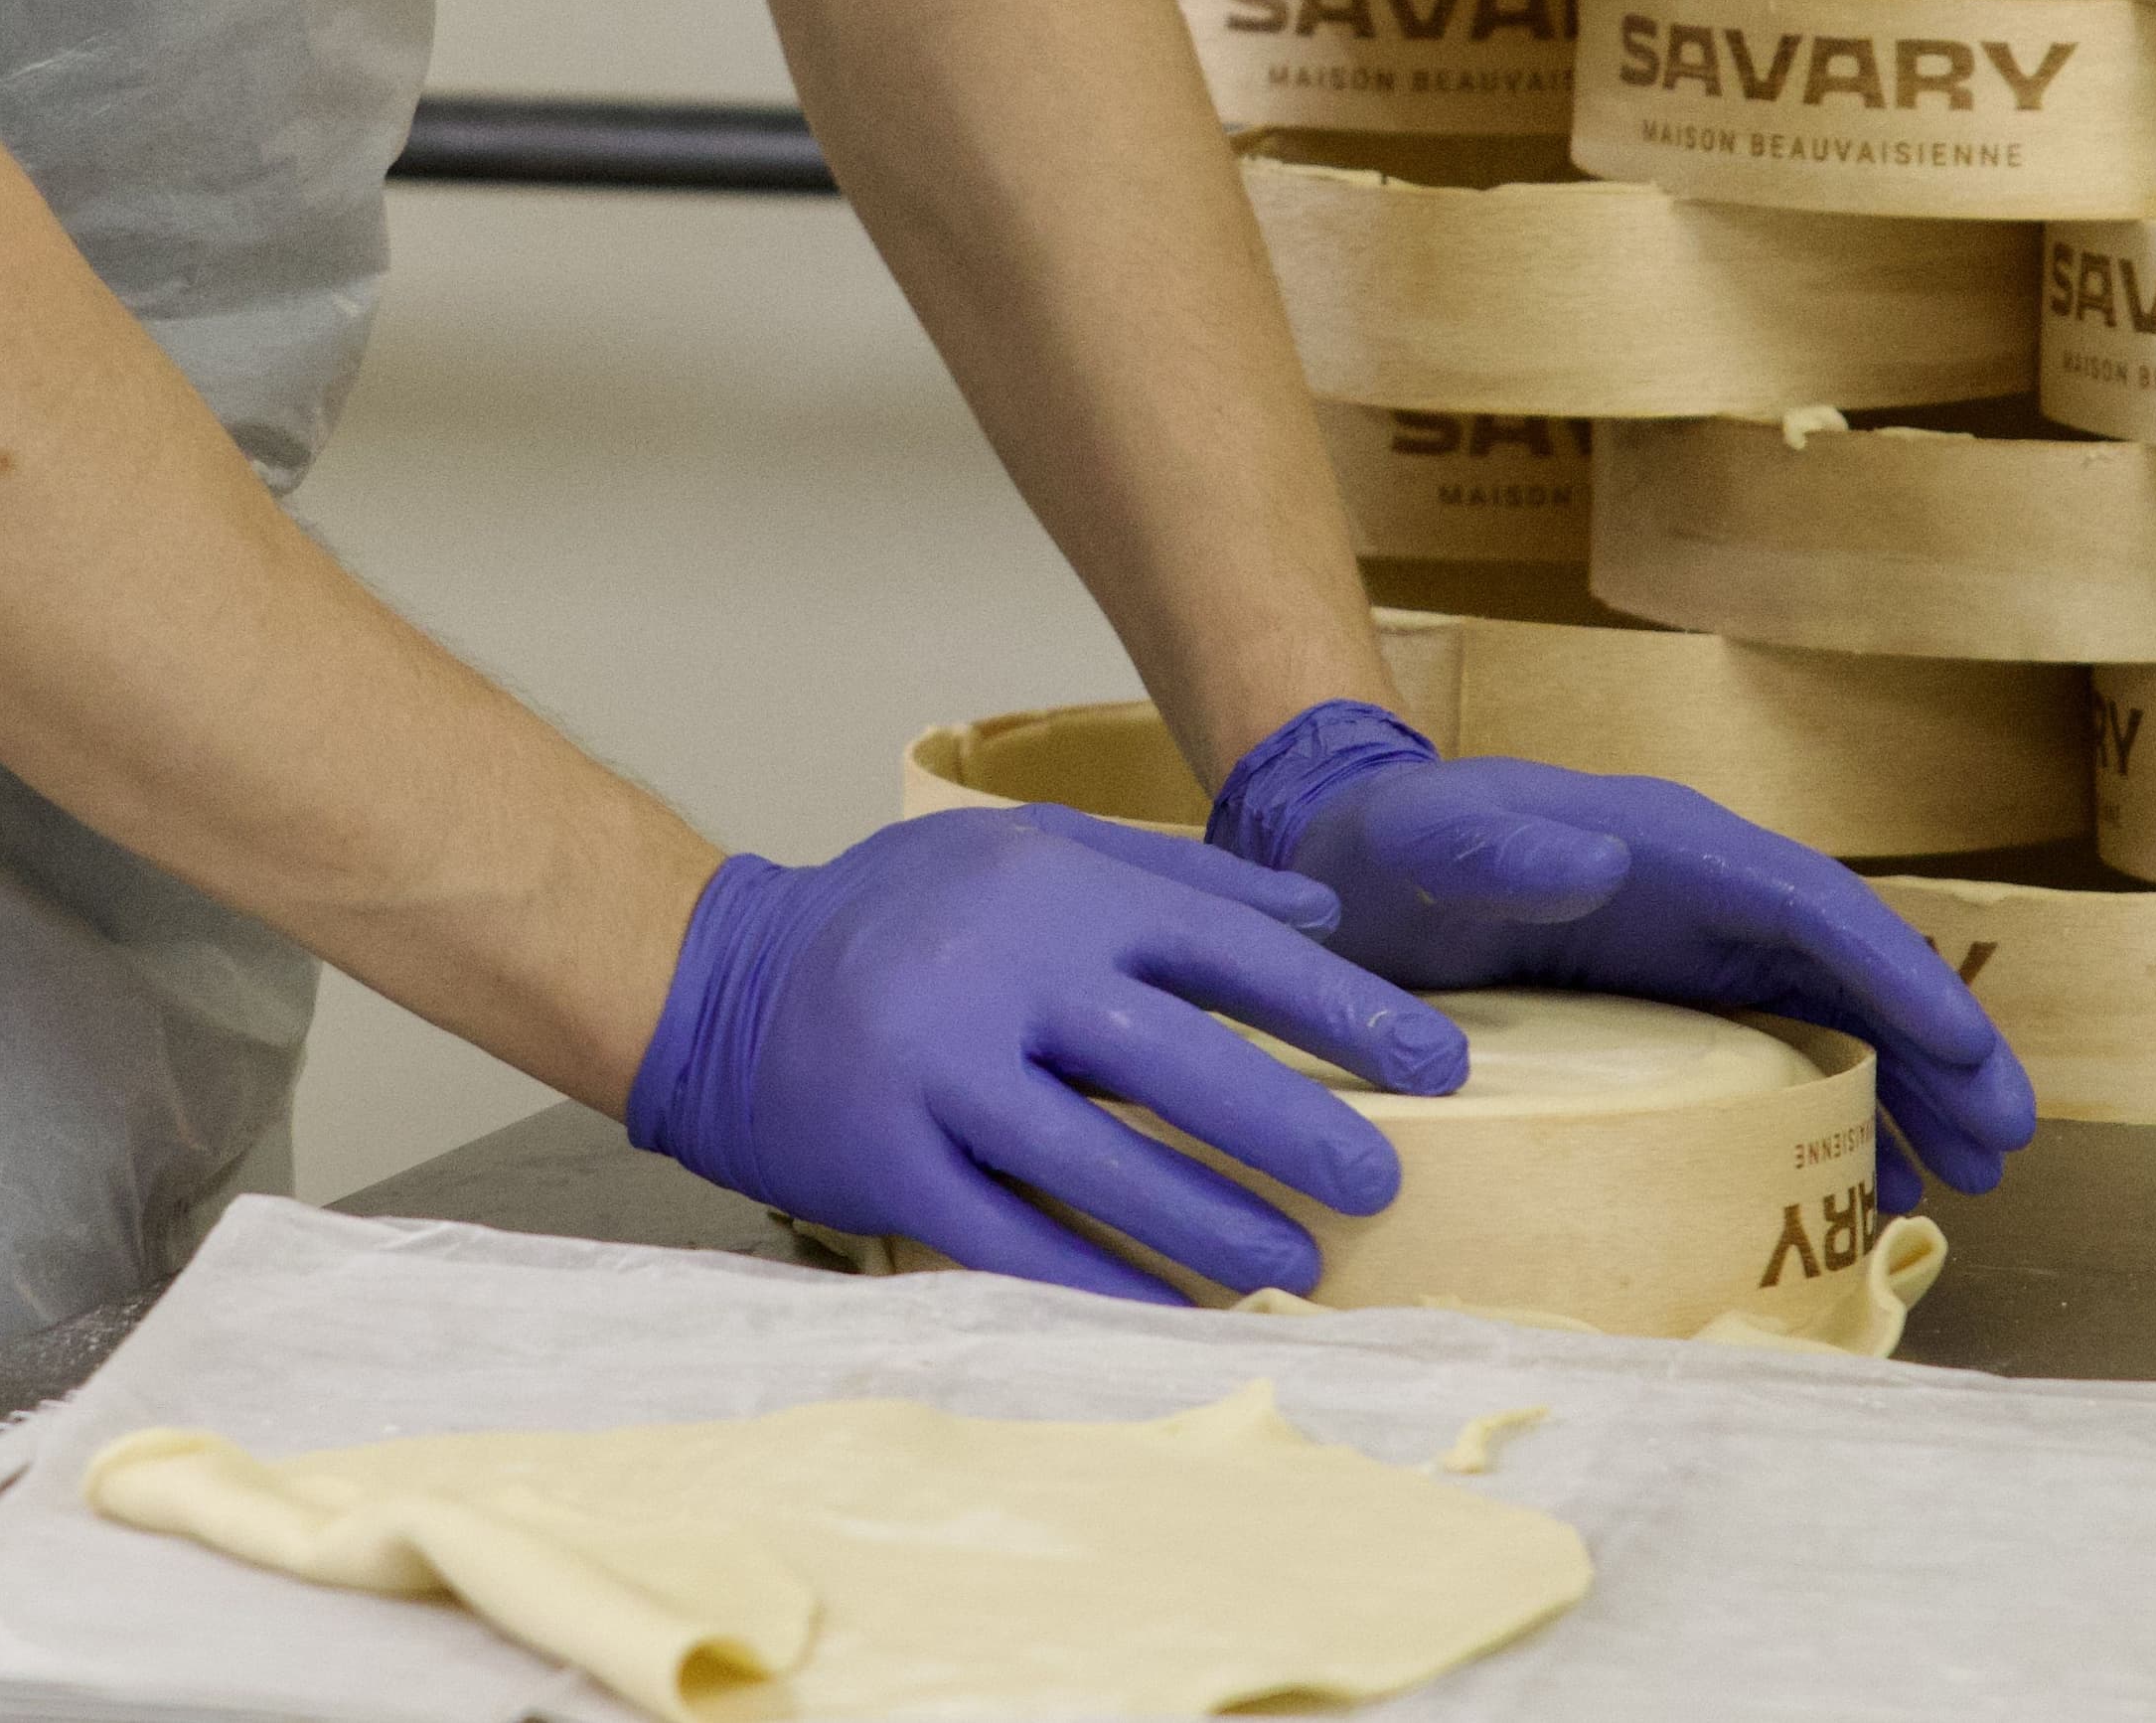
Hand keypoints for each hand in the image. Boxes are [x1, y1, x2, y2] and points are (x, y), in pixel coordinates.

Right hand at [627, 805, 1474, 1303]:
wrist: (722, 975)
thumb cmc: (899, 912)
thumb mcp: (1031, 847)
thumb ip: (1175, 877)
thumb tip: (1322, 921)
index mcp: (1052, 889)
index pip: (1225, 948)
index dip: (1338, 1008)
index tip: (1434, 1061)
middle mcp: (1001, 974)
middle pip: (1175, 1060)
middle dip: (1294, 1126)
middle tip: (1382, 1179)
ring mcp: (940, 1072)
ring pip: (1100, 1162)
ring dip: (1211, 1221)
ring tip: (1298, 1264)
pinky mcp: (890, 1161)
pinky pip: (1012, 1234)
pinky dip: (1099, 1278)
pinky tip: (1174, 1308)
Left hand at [1208, 702, 2034, 1213]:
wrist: (1339, 867)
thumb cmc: (1387, 849)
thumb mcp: (1430, 840)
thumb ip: (1501, 847)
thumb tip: (1599, 857)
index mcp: (1671, 848)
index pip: (1814, 909)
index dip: (1900, 977)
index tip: (1971, 1051)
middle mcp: (1705, 895)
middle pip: (1855, 969)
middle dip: (1942, 1048)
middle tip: (2006, 1143)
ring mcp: (1695, 953)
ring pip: (1836, 1019)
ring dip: (1912, 1089)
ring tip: (1971, 1177)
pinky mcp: (1673, 1006)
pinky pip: (1783, 1056)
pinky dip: (1840, 1113)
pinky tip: (1872, 1181)